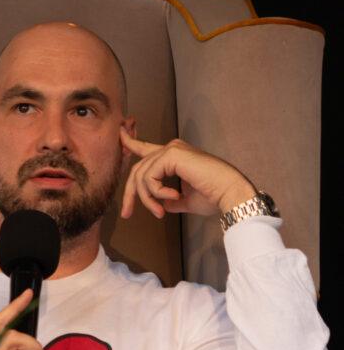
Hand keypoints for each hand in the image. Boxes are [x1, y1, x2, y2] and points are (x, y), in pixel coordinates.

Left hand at [119, 127, 255, 218]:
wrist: (230, 194)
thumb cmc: (214, 196)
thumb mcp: (186, 200)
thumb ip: (171, 200)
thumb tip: (162, 205)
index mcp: (175, 156)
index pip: (146, 149)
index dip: (131, 143)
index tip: (120, 135)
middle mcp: (172, 148)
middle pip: (138, 169)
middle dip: (129, 193)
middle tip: (126, 214)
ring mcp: (172, 149)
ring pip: (141, 176)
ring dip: (147, 199)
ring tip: (160, 212)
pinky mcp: (172, 155)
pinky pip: (149, 177)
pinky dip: (156, 192)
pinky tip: (173, 197)